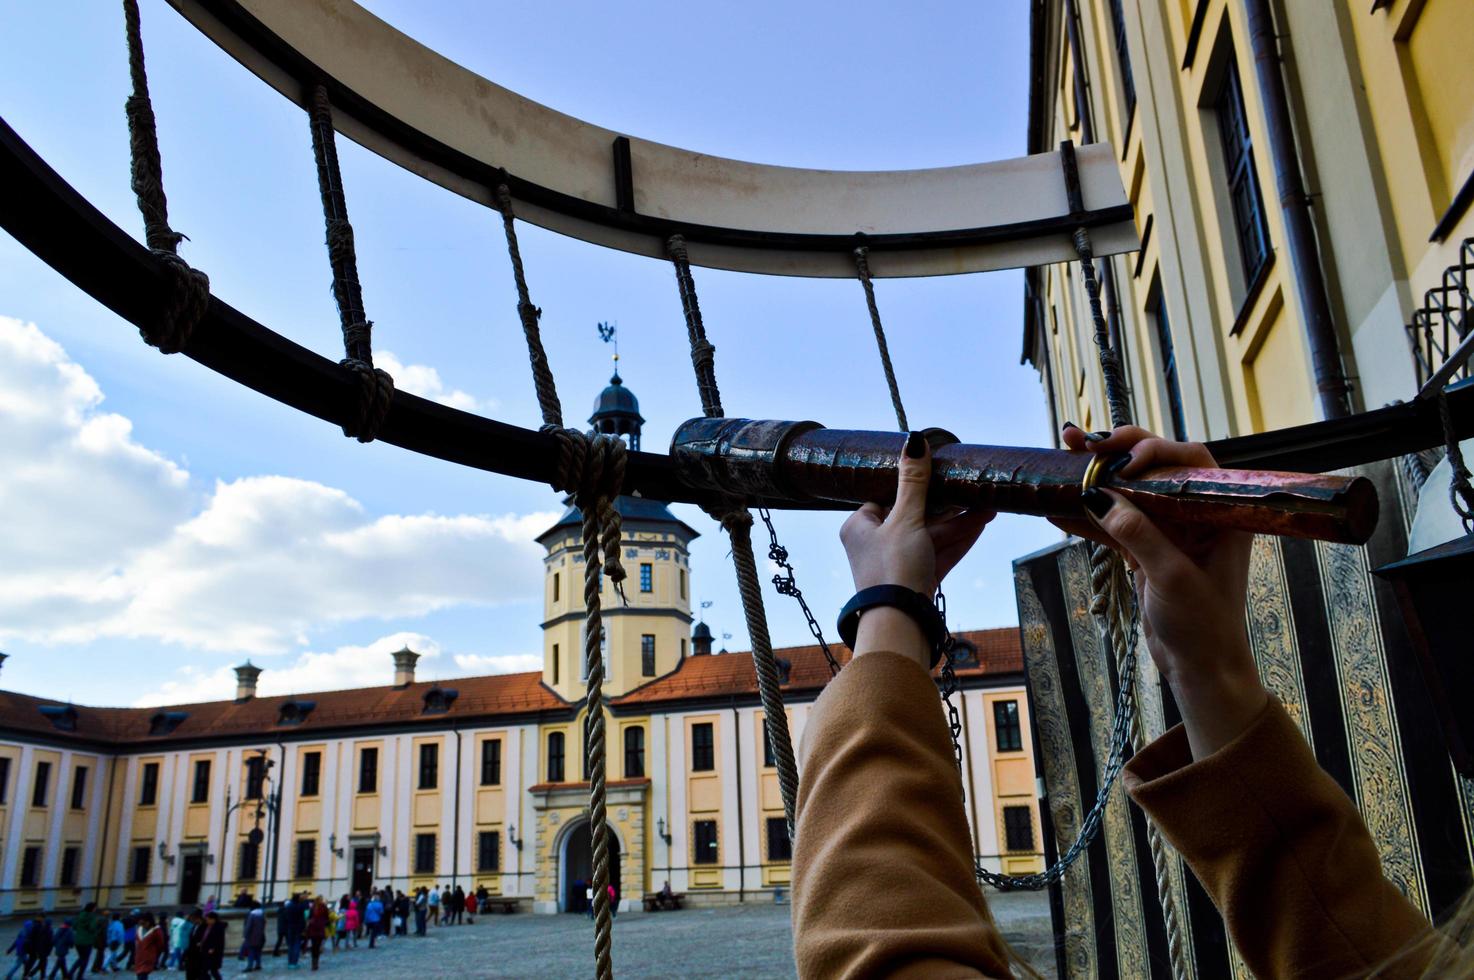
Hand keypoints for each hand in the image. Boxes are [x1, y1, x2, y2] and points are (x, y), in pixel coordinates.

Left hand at [839, 432, 993, 667]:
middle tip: (973, 492)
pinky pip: (938, 555)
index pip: (886, 499)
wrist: (900, 623)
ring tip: (988, 508)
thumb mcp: (905, 518)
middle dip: (948, 507)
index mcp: (858, 527)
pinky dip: (958, 542)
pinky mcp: (915, 582)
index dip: (914, 489)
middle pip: (915, 518)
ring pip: (931, 537)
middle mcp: (873, 545)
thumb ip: (913, 482)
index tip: (939, 476)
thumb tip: (915, 441)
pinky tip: (980, 526)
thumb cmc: (892, 568)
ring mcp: (896, 566)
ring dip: (959, 523)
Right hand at [1052, 424, 1266, 758]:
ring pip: (1128, 494)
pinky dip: (1086, 519)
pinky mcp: (1145, 551)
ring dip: (1094, 479)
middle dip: (1116, 454)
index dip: (1156, 451)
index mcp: (1220, 513)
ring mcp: (1168, 532)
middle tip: (1082, 443)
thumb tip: (1098, 496)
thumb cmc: (1204, 625)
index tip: (1124, 463)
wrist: (1200, 670)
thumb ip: (1138, 533)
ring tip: (1061, 458)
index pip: (1190, 461)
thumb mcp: (1171, 576)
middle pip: (1153, 470)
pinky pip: (1113, 525)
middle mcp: (1196, 515)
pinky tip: (1057, 508)